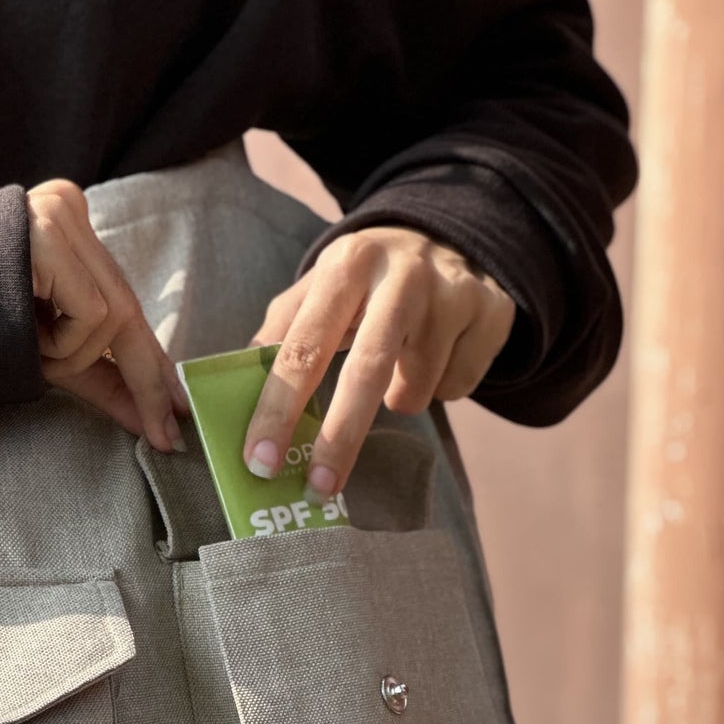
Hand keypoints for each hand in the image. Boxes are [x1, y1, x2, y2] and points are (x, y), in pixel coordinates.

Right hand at [28, 180, 188, 452]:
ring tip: (21, 346)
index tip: (173, 417)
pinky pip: (90, 313)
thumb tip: (146, 418)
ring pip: (112, 318)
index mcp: (65, 228)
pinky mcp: (48, 230)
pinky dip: (61, 343)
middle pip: (127, 309)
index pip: (119, 305)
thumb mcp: (37, 349)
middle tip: (162, 434)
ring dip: (70, 358)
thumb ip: (93, 375)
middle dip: (145, 379)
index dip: (151, 367)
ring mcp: (57, 214)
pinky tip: (21, 330)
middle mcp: (67, 209)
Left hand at [242, 226, 515, 500]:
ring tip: (396, 371)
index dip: (277, 408)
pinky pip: (456, 388)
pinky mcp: (492, 315)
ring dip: (398, 400)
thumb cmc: (367, 282)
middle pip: (365, 371)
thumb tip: (231, 396)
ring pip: (415, 389)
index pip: (302, 348)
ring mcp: (452, 293)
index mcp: (344, 267)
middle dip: (338, 438)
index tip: (259, 460)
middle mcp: (400, 276)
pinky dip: (439, 388)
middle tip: (318, 488)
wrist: (454, 235)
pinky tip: (437, 356)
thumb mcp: (319, 290)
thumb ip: (279, 336)